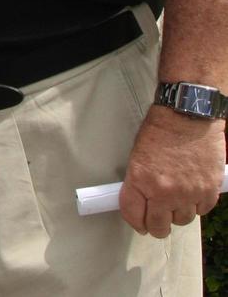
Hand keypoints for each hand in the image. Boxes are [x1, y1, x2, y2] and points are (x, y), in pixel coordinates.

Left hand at [119, 106, 225, 236]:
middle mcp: (165, 191)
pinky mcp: (209, 190)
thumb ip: (138, 182)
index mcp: (141, 180)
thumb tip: (140, 202)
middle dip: (156, 226)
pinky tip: (192, 194)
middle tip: (157, 221)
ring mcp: (189, 192)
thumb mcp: (138, 156)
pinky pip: (202, 210)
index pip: (133, 214)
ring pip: (182, 220)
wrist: (188, 117)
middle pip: (159, 226)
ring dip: (177, 214)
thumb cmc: (161, 131)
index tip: (139, 224)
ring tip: (175, 201)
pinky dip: (197, 205)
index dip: (135, 222)